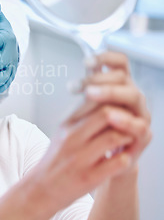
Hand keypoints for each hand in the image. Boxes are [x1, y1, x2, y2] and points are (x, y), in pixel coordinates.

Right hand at [29, 52, 150, 209]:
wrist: (41, 189)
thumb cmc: (56, 160)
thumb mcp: (63, 133)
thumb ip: (81, 117)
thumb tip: (101, 99)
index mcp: (66, 125)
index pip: (94, 100)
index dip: (113, 102)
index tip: (120, 109)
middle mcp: (71, 138)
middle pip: (106, 114)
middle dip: (124, 117)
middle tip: (129, 124)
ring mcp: (80, 158)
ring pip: (114, 137)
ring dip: (127, 138)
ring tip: (126, 142)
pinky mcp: (89, 177)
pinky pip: (118, 162)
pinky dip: (125, 159)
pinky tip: (122, 159)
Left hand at [76, 52, 151, 172]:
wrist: (102, 161)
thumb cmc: (94, 130)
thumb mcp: (85, 108)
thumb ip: (85, 89)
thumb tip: (76, 72)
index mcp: (120, 86)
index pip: (119, 63)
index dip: (106, 57)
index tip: (86, 61)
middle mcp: (131, 96)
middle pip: (123, 77)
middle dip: (99, 78)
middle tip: (79, 85)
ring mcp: (140, 114)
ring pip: (133, 96)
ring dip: (111, 93)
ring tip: (91, 95)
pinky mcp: (143, 135)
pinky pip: (140, 124)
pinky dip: (125, 120)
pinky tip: (111, 116)